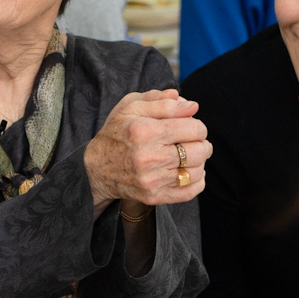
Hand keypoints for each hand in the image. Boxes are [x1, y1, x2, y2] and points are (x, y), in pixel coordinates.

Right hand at [85, 90, 211, 208]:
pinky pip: (190, 191)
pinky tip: (187, 171)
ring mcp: (153, 180)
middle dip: (202, 144)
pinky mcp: (154, 196)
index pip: (194, 129)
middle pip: (199, 151)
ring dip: (199, 162)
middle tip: (195, 142)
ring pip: (197, 171)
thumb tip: (192, 106)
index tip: (192, 127)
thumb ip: (162, 101)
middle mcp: (150, 157)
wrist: (96, 169)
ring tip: (190, 156)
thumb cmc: (116, 133)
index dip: (198, 126)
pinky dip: (196, 181)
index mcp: (146, 131)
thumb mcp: (131, 107)